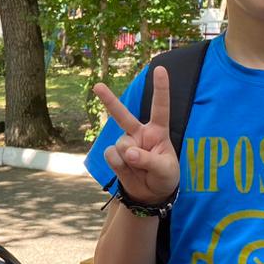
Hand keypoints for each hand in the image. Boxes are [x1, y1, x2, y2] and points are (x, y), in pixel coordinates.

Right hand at [93, 65, 178, 203]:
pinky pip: (111, 157)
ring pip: (121, 145)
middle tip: (98, 86)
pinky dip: (119, 166)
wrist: (150, 195)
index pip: (160, 107)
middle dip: (109, 100)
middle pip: (123, 115)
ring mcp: (125, 143)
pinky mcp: (114, 156)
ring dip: (129, 160)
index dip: (161, 88)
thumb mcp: (165, 170)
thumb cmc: (164, 176)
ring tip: (140, 169)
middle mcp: (139, 133)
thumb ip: (149, 160)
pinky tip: (128, 170)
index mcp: (158, 131)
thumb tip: (128, 152)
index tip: (160, 69)